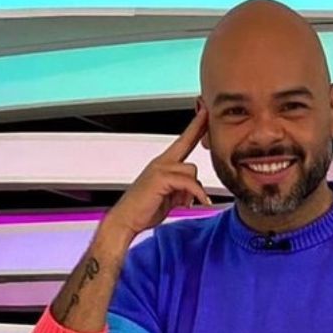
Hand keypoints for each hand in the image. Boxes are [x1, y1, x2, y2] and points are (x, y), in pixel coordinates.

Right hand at [101, 106, 211, 238]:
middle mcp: (161, 163)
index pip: (183, 141)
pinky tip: (200, 203)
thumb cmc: (145, 209)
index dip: (195, 127)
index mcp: (163, 165)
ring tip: (184, 203)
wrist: (126, 219)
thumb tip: (194, 192)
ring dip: (193, 190)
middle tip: (206, 120)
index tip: (205, 113)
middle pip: (188, 150)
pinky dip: (197, 195)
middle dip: (196, 145)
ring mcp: (160, 168)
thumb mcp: (169, 197)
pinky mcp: (161, 178)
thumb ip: (182, 189)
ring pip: (191, 171)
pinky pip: (189, 183)